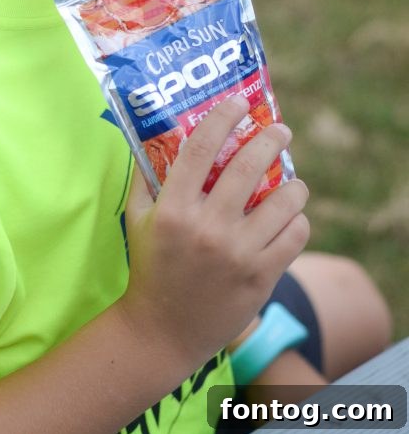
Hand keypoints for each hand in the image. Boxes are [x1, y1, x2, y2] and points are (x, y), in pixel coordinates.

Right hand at [117, 96, 309, 376]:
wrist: (163, 331)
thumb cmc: (150, 267)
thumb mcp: (137, 219)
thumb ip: (144, 177)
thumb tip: (152, 134)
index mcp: (174, 209)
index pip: (201, 148)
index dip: (222, 118)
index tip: (238, 102)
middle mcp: (207, 227)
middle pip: (248, 166)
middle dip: (271, 139)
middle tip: (281, 131)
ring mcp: (237, 252)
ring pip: (284, 200)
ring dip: (294, 184)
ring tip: (293, 182)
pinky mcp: (261, 275)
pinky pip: (295, 234)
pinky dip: (297, 221)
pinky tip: (289, 218)